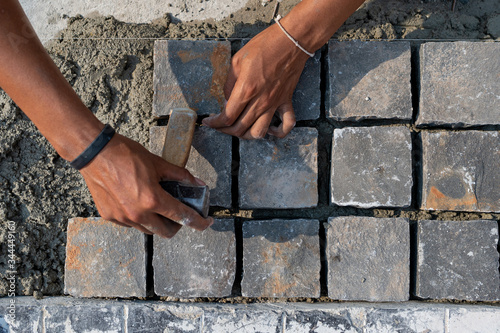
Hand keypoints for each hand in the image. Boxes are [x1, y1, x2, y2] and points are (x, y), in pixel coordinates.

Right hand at [79, 133, 213, 237]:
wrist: (94, 153)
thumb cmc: (126, 155)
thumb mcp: (158, 163)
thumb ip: (180, 176)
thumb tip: (197, 183)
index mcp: (152, 200)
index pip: (182, 217)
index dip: (198, 223)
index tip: (206, 224)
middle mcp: (138, 214)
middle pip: (165, 232)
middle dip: (177, 226)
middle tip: (179, 213)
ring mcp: (123, 218)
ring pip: (148, 230)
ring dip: (157, 222)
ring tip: (157, 206)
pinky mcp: (110, 216)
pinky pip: (131, 224)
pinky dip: (140, 218)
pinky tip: (138, 203)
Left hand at [203, 23, 309, 138]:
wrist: (291, 41)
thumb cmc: (264, 46)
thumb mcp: (237, 60)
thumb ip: (229, 83)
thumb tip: (227, 98)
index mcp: (246, 90)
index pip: (227, 117)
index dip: (215, 123)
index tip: (208, 122)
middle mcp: (260, 102)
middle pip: (240, 128)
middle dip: (225, 130)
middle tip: (219, 125)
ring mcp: (274, 104)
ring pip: (259, 132)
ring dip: (246, 135)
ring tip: (239, 129)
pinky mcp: (286, 101)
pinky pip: (287, 125)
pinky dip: (278, 132)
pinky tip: (270, 129)